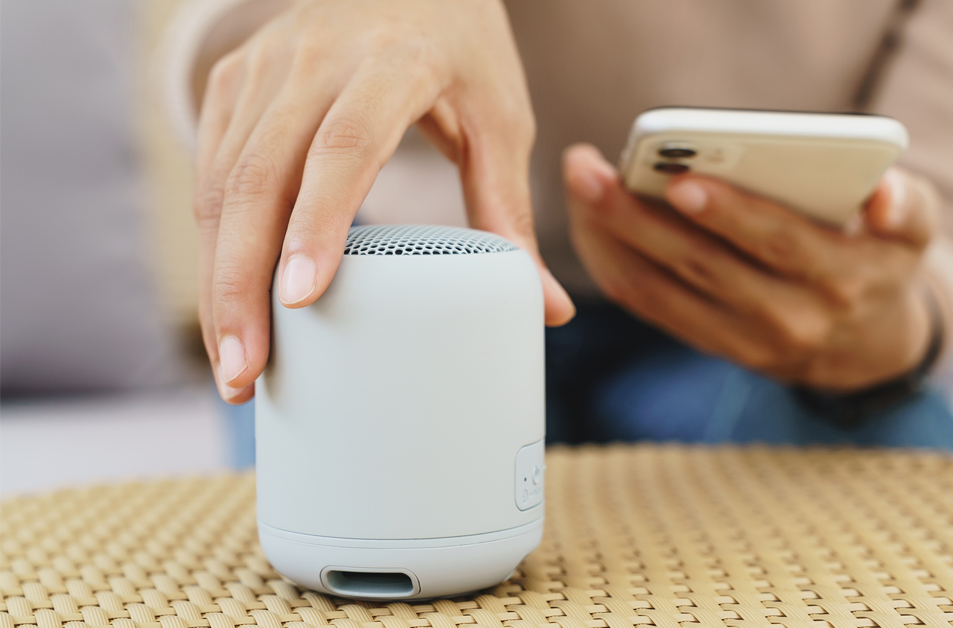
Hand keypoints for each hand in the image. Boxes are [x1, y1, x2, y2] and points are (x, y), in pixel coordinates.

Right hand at [193, 0, 573, 402]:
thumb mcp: (499, 118)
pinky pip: (210, 169)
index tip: (301, 298)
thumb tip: (551, 311)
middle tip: (245, 373)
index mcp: (395, 61)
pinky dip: (213, 244)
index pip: (347, 144)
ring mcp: (265, 68)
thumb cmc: (460, 48)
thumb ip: (510, 211)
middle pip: (260, 175)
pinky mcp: (234, 82)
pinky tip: (226, 304)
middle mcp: (316, 59)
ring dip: (218, 278)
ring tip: (234, 364)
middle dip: (242, 282)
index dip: (320, 221)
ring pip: (221, 181)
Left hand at [563, 144, 937, 391]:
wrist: (866, 347)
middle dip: (640, 218)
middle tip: (591, 172)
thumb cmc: (879, 260)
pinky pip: (653, 309)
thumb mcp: (913, 230)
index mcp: (842, 281)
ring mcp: (745, 341)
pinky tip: (589, 225)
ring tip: (580, 189)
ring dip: (613, 241)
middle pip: (704, 267)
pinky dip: (616, 266)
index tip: (680, 182)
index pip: (779, 243)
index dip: (730, 214)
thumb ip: (909, 205)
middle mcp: (791, 319)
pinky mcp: (712, 345)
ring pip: (665, 292)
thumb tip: (884, 196)